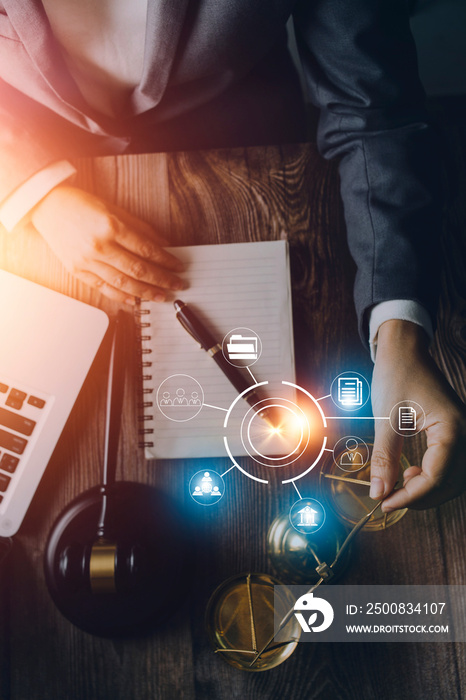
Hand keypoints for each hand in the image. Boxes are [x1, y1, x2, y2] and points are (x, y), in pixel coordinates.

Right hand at [30, 184, 185, 304]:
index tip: (178, 267)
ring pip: (123, 284)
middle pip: (138, 270)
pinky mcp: (78, 271)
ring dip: (146, 292)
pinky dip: (121, 296)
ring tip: (161, 296)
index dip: (166, 261)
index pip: (147, 250)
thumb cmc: (81, 205)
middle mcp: (100, 246)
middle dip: (162, 280)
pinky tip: (135, 300)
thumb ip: (140, 228)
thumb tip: (163, 244)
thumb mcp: (114, 209)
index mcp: (111, 227)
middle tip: (176, 285)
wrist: (47, 207)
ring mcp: (87, 261)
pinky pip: (103, 288)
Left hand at [369, 320, 465, 510]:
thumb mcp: (386, 418)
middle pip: (451, 483)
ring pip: (454, 478)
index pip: (436, 477)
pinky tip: (410, 472)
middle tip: (390, 499)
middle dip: (421, 497)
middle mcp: (465, 433)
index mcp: (452, 429)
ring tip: (400, 484)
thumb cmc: (397, 374)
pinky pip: (451, 465)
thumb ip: (385, 457)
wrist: (405, 349)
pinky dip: (433, 476)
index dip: (410, 496)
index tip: (384, 503)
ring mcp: (462, 432)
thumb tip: (379, 492)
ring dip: (429, 489)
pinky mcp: (455, 432)